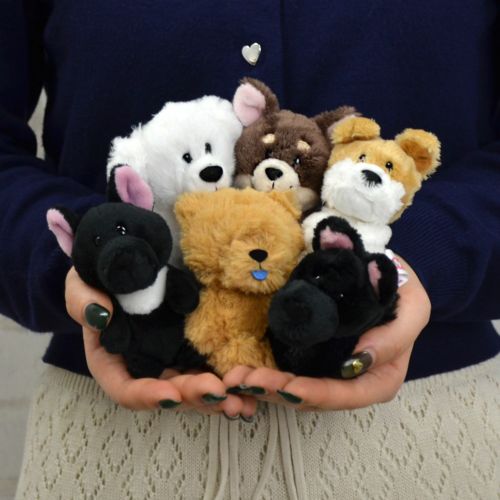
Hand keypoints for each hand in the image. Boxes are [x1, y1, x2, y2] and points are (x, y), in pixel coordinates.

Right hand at [65, 267, 256, 416]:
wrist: (131, 263)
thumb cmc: (101, 276)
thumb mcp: (81, 283)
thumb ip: (82, 299)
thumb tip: (100, 315)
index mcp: (113, 363)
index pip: (126, 389)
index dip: (147, 395)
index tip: (171, 394)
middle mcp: (146, 368)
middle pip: (169, 394)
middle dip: (194, 396)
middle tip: (220, 393)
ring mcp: (172, 359)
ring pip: (195, 387)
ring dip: (219, 397)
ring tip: (244, 401)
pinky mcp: (194, 347)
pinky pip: (213, 366)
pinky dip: (231, 378)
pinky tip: (252, 384)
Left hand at [223, 256, 429, 411]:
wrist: (381, 272)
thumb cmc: (401, 291)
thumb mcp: (413, 307)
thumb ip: (394, 336)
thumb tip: (360, 361)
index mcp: (379, 378)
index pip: (346, 395)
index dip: (315, 394)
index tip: (286, 385)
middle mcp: (351, 381)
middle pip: (313, 398)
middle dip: (277, 392)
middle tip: (245, 381)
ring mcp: (328, 370)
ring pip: (294, 389)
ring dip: (264, 386)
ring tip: (235, 378)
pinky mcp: (311, 355)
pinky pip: (286, 370)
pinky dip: (264, 371)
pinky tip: (243, 368)